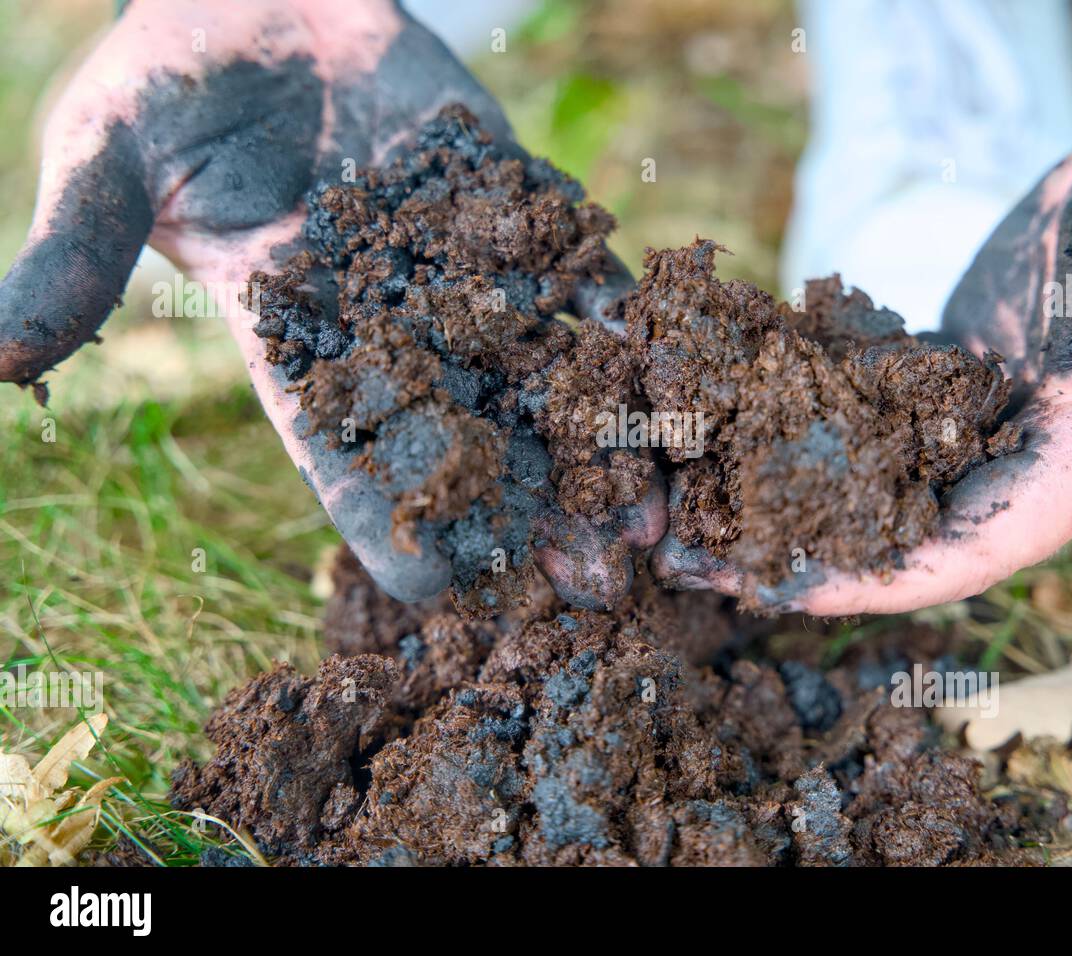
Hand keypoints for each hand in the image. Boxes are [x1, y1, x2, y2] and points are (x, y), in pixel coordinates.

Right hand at [0, 0, 659, 605]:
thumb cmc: (172, 81)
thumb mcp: (108, 159)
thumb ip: (75, 252)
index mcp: (297, 344)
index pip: (343, 456)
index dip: (388, 523)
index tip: (442, 593)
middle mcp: (391, 327)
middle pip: (468, 439)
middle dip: (529, 508)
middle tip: (595, 579)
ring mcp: (462, 271)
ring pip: (537, 373)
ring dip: (596, 438)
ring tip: (656, 508)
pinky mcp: (514, 209)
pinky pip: (575, 270)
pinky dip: (619, 319)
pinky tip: (670, 373)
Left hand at [654, 45, 1071, 614]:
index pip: (964, 554)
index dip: (867, 582)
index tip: (771, 594)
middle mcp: (1017, 464)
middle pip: (892, 536)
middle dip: (788, 551)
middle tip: (682, 555)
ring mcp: (973, 423)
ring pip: (859, 479)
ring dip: (767, 491)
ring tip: (672, 493)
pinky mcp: (938, 379)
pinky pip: (854, 411)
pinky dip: (785, 417)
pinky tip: (714, 412)